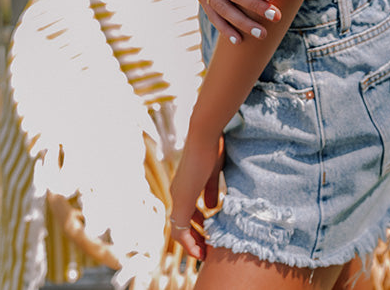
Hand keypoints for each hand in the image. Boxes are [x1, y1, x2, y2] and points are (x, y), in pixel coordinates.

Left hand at [170, 132, 223, 259]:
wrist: (205, 135)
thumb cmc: (211, 148)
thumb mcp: (213, 173)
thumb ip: (210, 190)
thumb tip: (211, 206)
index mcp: (184, 187)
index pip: (186, 214)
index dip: (197, 227)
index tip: (210, 235)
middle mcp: (177, 193)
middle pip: (180, 225)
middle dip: (194, 239)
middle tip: (207, 250)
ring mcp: (178, 197)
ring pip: (179, 230)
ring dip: (192, 244)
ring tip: (204, 254)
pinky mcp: (182, 200)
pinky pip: (180, 230)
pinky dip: (189, 242)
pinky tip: (201, 249)